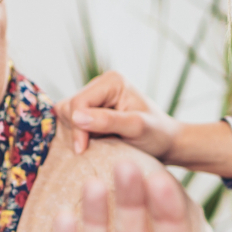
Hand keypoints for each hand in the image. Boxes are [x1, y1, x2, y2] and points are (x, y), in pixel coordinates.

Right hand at [63, 71, 181, 157]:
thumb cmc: (157, 135)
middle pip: (68, 107)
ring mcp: (95, 98)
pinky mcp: (91, 111)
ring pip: (65, 115)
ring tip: (99, 142)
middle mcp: (100, 84)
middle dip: (76, 129)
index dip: (77, 127)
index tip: (83, 149)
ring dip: (77, 132)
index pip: (79, 102)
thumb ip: (109, 121)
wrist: (166, 143)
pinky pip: (71, 122)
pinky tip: (95, 142)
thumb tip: (77, 117)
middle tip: (94, 146)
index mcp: (111, 81)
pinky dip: (78, 135)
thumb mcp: (137, 129)